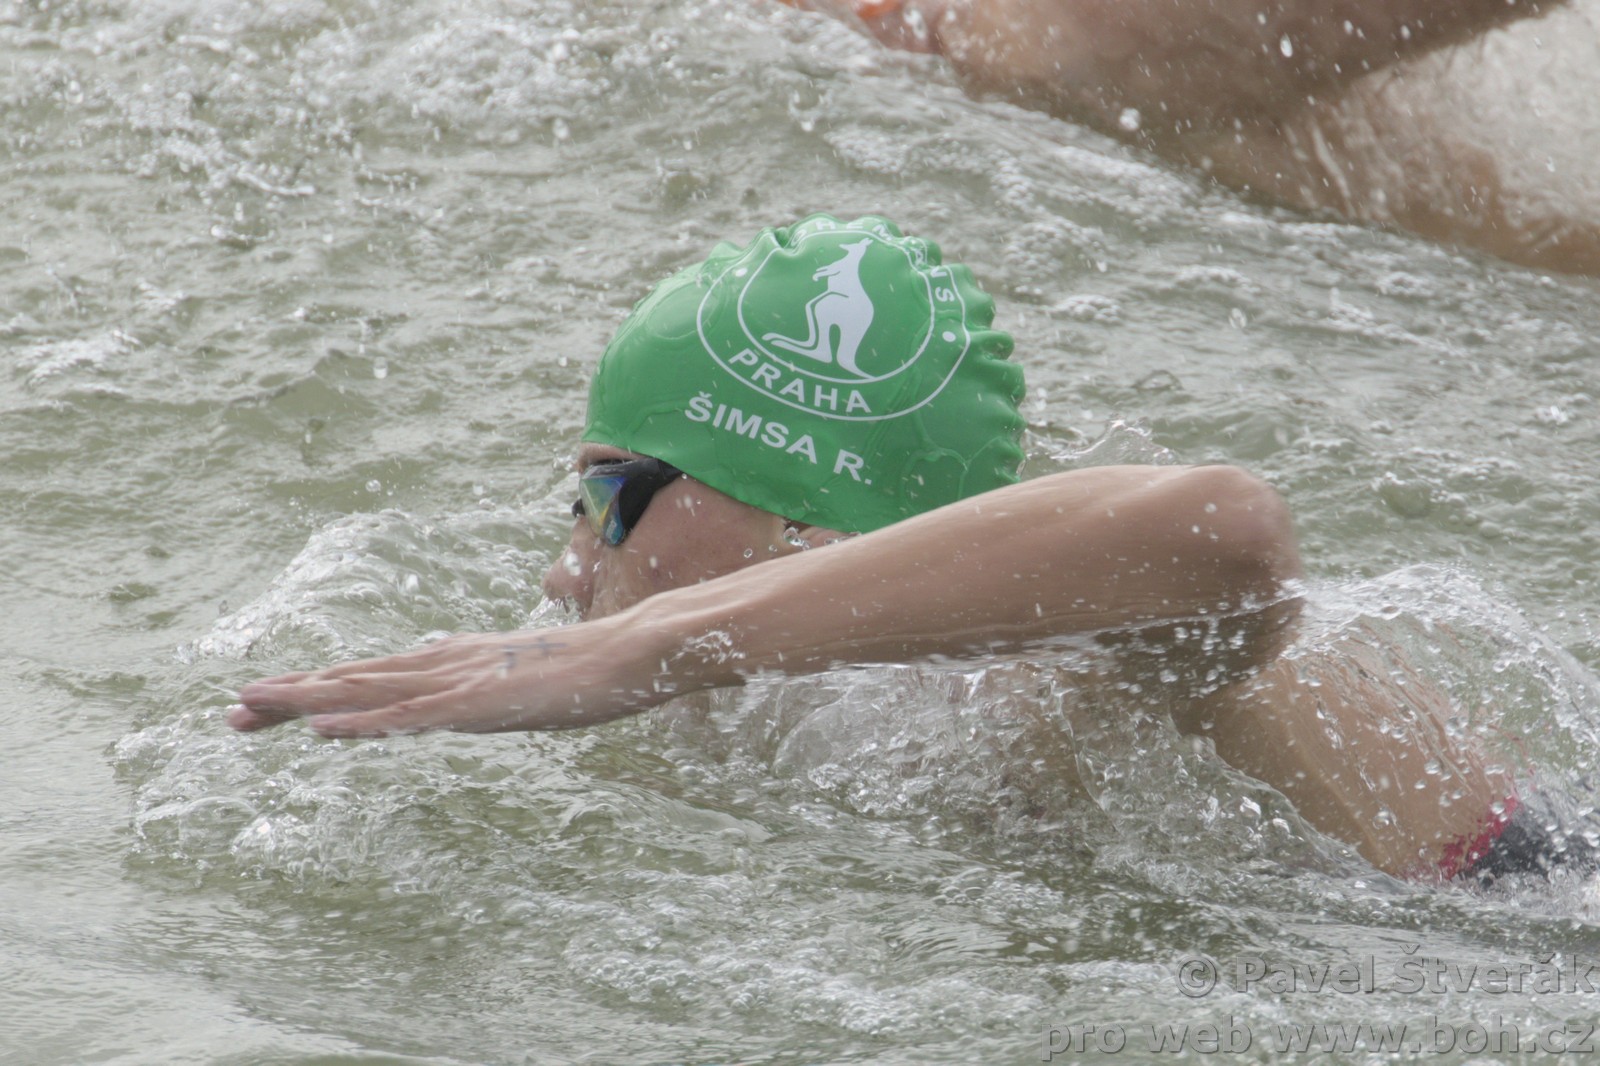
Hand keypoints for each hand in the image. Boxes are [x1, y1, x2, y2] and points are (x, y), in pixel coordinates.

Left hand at [228, 623, 664, 737]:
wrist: (632, 650)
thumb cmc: (592, 671)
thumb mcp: (528, 686)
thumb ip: (494, 690)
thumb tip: (474, 698)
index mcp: (454, 661)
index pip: (374, 675)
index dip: (320, 687)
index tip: (273, 701)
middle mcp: (444, 664)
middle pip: (355, 678)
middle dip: (292, 694)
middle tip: (233, 710)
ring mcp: (457, 682)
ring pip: (366, 691)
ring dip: (306, 700)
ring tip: (252, 706)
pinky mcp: (475, 704)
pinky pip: (408, 717)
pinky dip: (361, 721)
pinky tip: (323, 729)